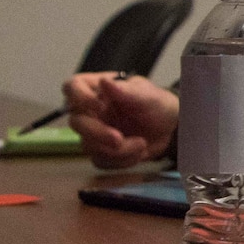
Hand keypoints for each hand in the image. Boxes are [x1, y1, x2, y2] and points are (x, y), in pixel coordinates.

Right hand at [62, 73, 178, 168]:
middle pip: (76, 123)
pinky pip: (100, 161)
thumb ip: (126, 91)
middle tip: (119, 139)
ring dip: (117, 151)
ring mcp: (94, 132)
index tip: (98, 106)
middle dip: (98, 134)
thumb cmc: (157, 104)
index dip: (78, 97)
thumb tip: (104, 82)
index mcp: (97, 89)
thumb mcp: (147, 95)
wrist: (170, 129)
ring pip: (88, 146)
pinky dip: (121, 161)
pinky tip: (138, 152)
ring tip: (142, 144)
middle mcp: (90, 111)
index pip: (72, 87)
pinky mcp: (101, 151)